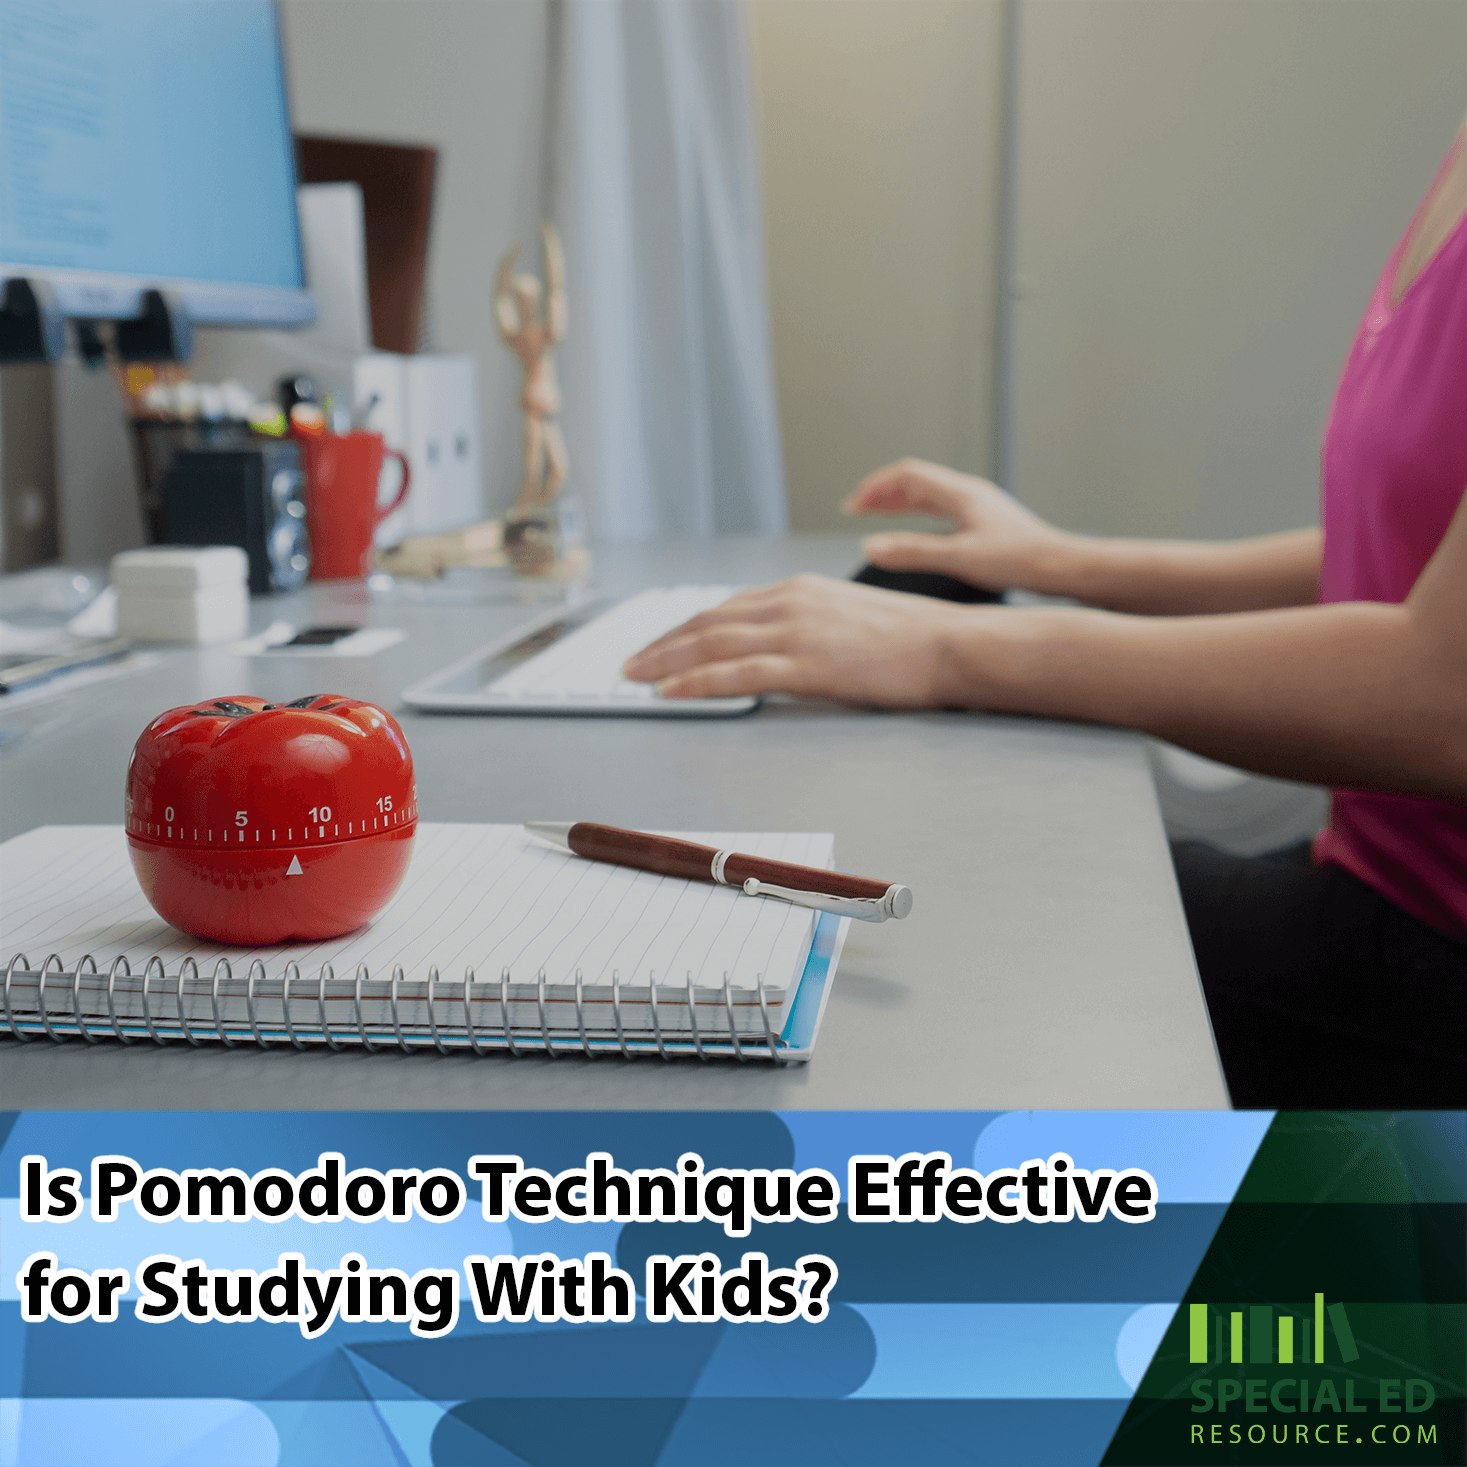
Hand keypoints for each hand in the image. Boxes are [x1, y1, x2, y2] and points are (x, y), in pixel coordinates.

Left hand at [622, 574, 976, 704]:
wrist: (951, 644)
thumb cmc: (911, 639)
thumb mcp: (849, 618)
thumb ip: (808, 625)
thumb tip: (777, 648)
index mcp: (800, 590)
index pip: (726, 609)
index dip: (685, 629)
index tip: (658, 644)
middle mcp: (791, 602)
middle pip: (708, 623)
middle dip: (662, 644)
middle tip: (628, 663)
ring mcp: (798, 631)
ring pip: (713, 644)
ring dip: (666, 662)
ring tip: (635, 677)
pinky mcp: (808, 664)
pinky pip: (738, 673)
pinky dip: (698, 682)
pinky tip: (671, 692)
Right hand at [846, 459, 1073, 592]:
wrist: (1061, 567)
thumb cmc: (1018, 561)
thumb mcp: (958, 558)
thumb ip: (912, 552)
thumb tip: (869, 547)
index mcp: (960, 494)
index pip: (907, 476)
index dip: (875, 488)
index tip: (852, 506)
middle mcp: (969, 493)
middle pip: (916, 481)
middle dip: (882, 493)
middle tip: (855, 509)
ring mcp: (978, 506)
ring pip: (929, 495)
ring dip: (899, 503)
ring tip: (876, 517)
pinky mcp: (986, 522)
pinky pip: (942, 510)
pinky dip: (919, 516)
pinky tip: (916, 532)